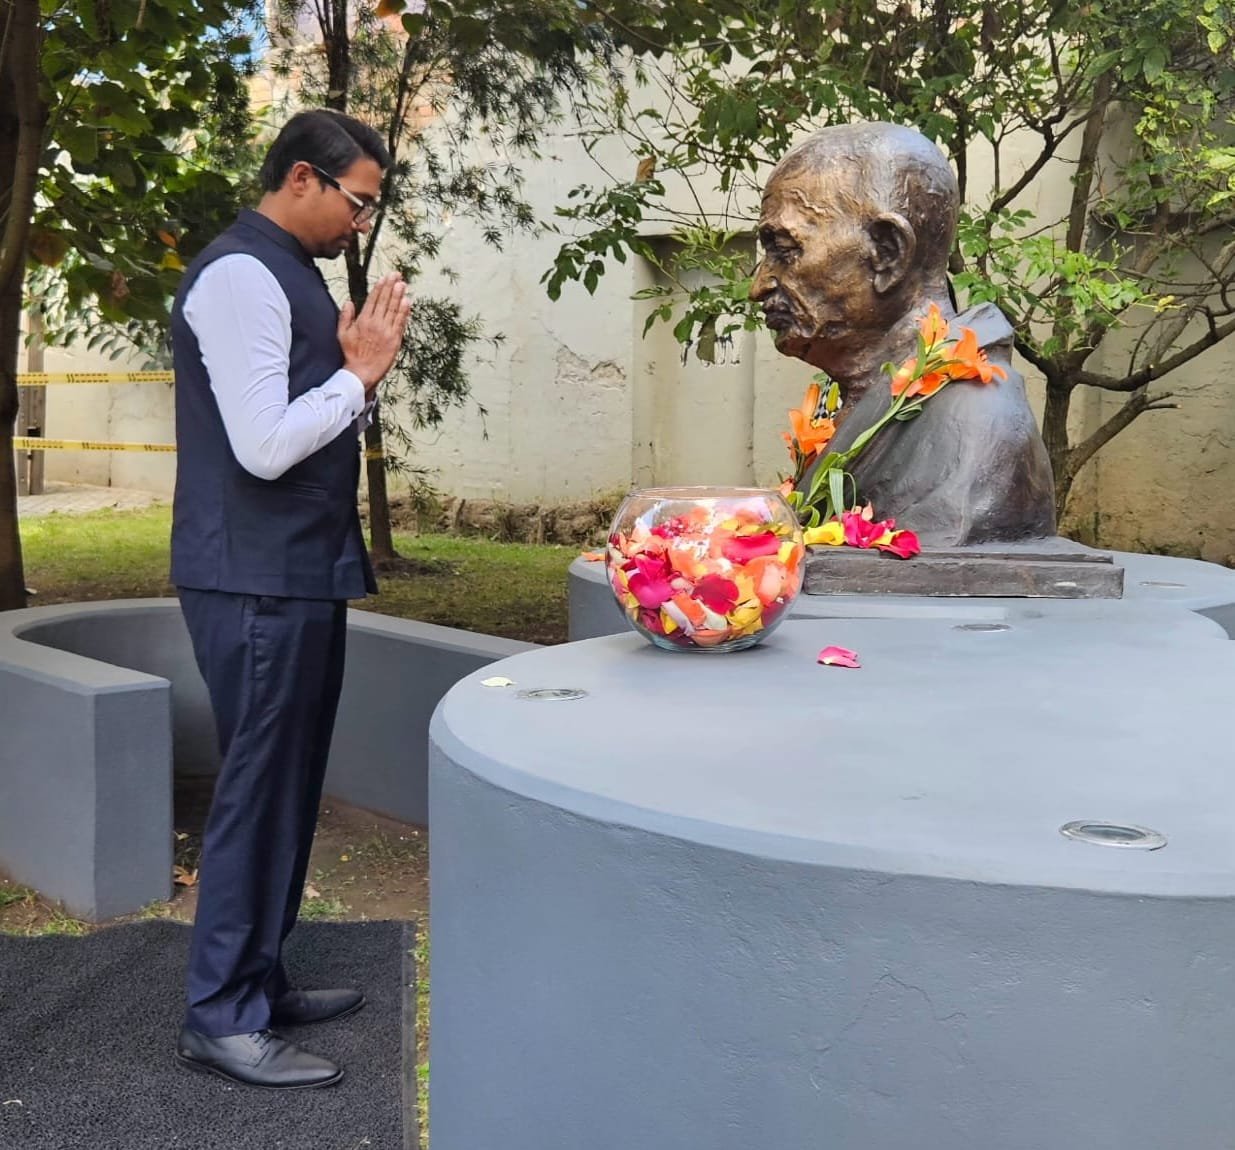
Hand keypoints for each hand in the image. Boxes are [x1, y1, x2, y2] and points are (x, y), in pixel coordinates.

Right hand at [337, 274, 411, 393]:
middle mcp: (375, 323)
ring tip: (403, 284)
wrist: (361, 372)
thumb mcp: (342, 334)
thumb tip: (349, 302)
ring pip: (393, 309)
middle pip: (385, 301)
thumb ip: (345, 317)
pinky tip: (407, 302)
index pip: (373, 299)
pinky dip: (404, 312)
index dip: (380, 287)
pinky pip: (400, 323)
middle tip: (397, 275)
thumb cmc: (352, 354)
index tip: (385, 277)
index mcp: (363, 320)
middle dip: (391, 286)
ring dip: (399, 295)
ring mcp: (386, 331)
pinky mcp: (395, 340)